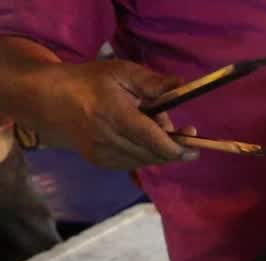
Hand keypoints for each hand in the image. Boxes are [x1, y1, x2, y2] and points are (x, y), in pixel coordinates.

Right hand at [32, 59, 196, 169]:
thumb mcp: (122, 73)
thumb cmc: (89, 82)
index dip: (178, 147)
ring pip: (146, 161)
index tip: (195, 144)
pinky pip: (134, 163)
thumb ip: (153, 82)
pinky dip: (145, 153)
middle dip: (172, 145)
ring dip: (158, 148)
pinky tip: (140, 135)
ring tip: (152, 124)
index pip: (153, 141)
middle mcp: (108, 140)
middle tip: (177, 125)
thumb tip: (182, 87)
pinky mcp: (100, 163)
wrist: (50, 100)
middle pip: (154, 154)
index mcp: (114, 115)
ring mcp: (102, 155)